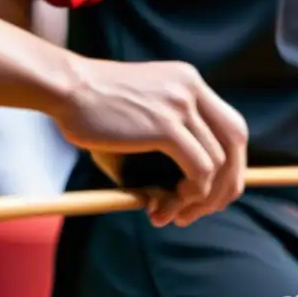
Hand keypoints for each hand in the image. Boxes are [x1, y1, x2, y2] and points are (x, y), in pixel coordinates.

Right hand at [54, 58, 247, 226]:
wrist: (62, 86)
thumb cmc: (93, 109)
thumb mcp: (144, 116)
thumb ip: (173, 143)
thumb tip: (195, 195)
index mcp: (189, 82)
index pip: (231, 128)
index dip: (231, 164)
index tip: (213, 191)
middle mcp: (191, 89)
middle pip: (235, 143)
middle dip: (227, 184)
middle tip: (205, 210)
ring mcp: (180, 105)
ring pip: (217, 163)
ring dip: (201, 199)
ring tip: (175, 214)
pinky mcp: (166, 125)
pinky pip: (199, 170)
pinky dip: (192, 194)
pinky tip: (170, 204)